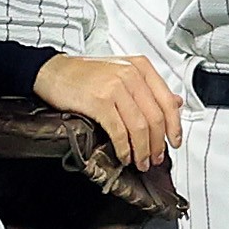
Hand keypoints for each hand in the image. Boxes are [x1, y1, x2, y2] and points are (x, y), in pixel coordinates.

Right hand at [33, 53, 180, 167]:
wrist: (53, 71)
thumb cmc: (84, 74)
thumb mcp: (122, 72)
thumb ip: (149, 87)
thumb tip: (176, 103)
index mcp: (140, 67)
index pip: (167, 101)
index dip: (174, 126)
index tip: (174, 141)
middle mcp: (130, 74)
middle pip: (155, 117)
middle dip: (157, 144)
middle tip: (155, 157)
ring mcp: (115, 87)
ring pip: (139, 127)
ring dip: (142, 150)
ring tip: (141, 161)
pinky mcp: (99, 102)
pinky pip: (119, 132)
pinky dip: (124, 149)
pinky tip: (124, 156)